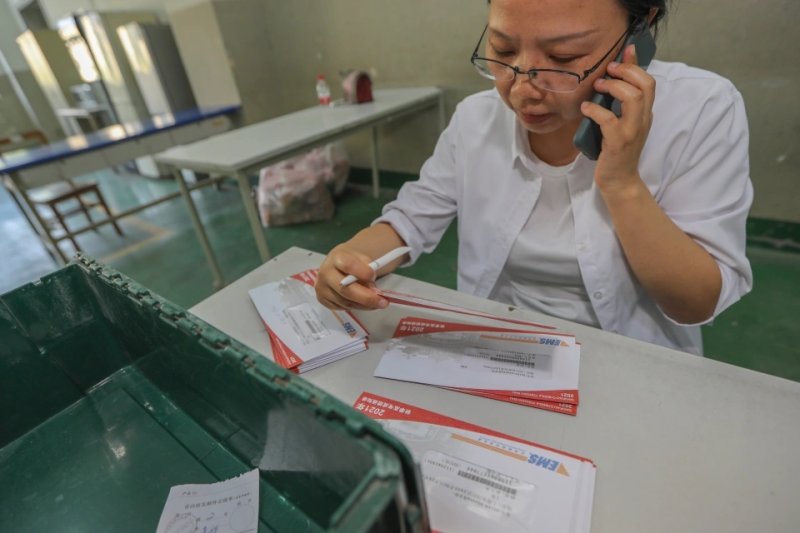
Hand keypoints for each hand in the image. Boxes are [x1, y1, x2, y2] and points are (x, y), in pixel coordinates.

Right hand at [315, 244, 389, 309]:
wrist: (339, 264)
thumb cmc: (354, 261)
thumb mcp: (363, 258)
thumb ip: (368, 269)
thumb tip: (372, 289)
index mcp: (336, 257)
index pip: (348, 265)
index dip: (362, 272)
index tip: (374, 277)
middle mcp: (325, 272)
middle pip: (345, 289)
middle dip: (366, 298)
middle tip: (383, 302)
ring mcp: (322, 287)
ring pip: (345, 301)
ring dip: (364, 305)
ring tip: (376, 302)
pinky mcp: (322, 299)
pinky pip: (342, 307)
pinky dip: (356, 307)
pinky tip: (363, 303)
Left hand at [579, 44, 655, 195]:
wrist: (619, 180)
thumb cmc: (616, 149)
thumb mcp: (622, 121)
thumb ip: (620, 100)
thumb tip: (614, 78)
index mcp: (645, 113)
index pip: (649, 81)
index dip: (635, 64)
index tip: (620, 55)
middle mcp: (643, 119)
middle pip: (645, 85)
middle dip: (625, 72)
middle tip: (607, 72)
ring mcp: (632, 131)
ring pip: (632, 98)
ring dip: (612, 88)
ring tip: (596, 88)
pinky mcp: (618, 143)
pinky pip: (608, 120)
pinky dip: (595, 110)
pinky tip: (585, 108)